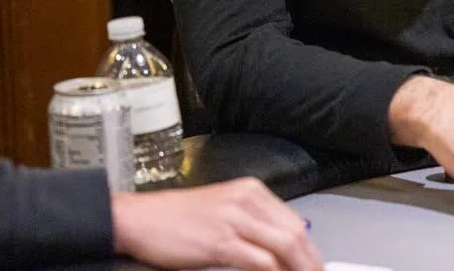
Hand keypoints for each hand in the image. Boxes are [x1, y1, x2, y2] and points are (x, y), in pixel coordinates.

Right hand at [111, 178, 322, 270]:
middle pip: (296, 234)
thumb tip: (281, 246)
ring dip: (298, 269)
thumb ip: (253, 224)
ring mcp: (234, 219)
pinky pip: (260, 261)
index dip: (309, 251)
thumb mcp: (223, 211)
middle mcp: (247, 200)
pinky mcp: (220, 241)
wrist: (139, 219)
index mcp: (251, 191)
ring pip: (284, 246)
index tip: (314, 267)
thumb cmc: (175, 220)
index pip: (295, 222)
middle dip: (310, 263)